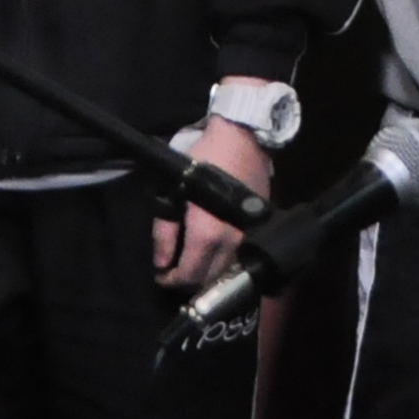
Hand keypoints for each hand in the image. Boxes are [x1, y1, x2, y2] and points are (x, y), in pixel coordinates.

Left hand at [153, 117, 274, 295]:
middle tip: (173, 270)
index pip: (190, 274)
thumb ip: (164, 231)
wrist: (242, 138)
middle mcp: (231, 241)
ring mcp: (248, 235)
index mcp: (208, 234)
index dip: (172, 280)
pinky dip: (222, 259)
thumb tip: (161, 263)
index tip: (161, 276)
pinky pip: (238, 254)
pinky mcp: (257, 226)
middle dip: (189, 280)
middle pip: (210, 278)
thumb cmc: (202, 159)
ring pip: (226, 269)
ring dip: (207, 271)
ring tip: (191, 260)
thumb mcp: (173, 191)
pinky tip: (210, 250)